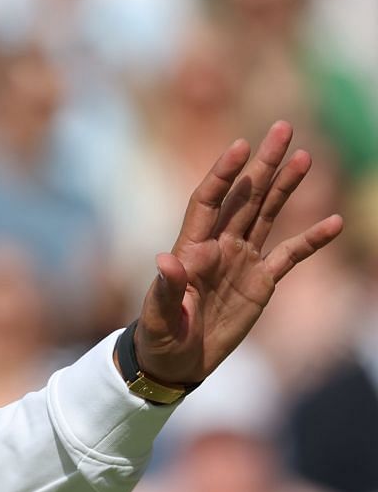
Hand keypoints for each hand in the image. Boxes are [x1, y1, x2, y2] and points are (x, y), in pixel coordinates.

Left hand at [137, 121, 343, 386]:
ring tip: (304, 157)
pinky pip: (290, 255)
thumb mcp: (158, 318)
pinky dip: (311, 240)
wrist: (175, 363)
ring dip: (285, 187)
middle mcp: (218, 247)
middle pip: (244, 198)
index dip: (223, 175)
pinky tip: (334, 222)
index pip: (207, 202)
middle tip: (283, 128)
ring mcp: (242, 261)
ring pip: (267, 215)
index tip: (240, 147)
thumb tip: (167, 260)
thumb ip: (166, 289)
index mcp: (190, 250)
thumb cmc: (158, 338)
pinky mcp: (262, 282)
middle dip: (262, 164)